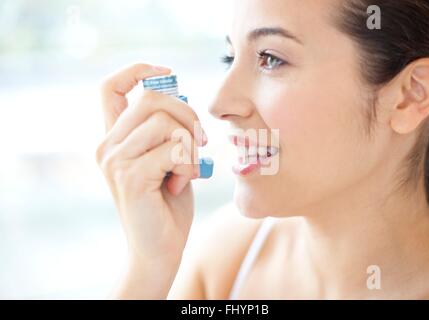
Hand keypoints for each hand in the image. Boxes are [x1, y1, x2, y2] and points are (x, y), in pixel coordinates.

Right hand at [96, 63, 206, 266]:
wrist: (159, 248)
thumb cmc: (167, 203)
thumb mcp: (168, 158)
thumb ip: (168, 130)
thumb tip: (180, 94)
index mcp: (114, 138)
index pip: (110, 86)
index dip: (137, 70)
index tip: (167, 72)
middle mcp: (107, 145)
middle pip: (152, 99)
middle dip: (188, 115)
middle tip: (199, 142)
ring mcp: (115, 160)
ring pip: (166, 122)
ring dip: (191, 145)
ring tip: (187, 170)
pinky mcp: (130, 176)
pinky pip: (174, 149)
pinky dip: (189, 164)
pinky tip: (182, 183)